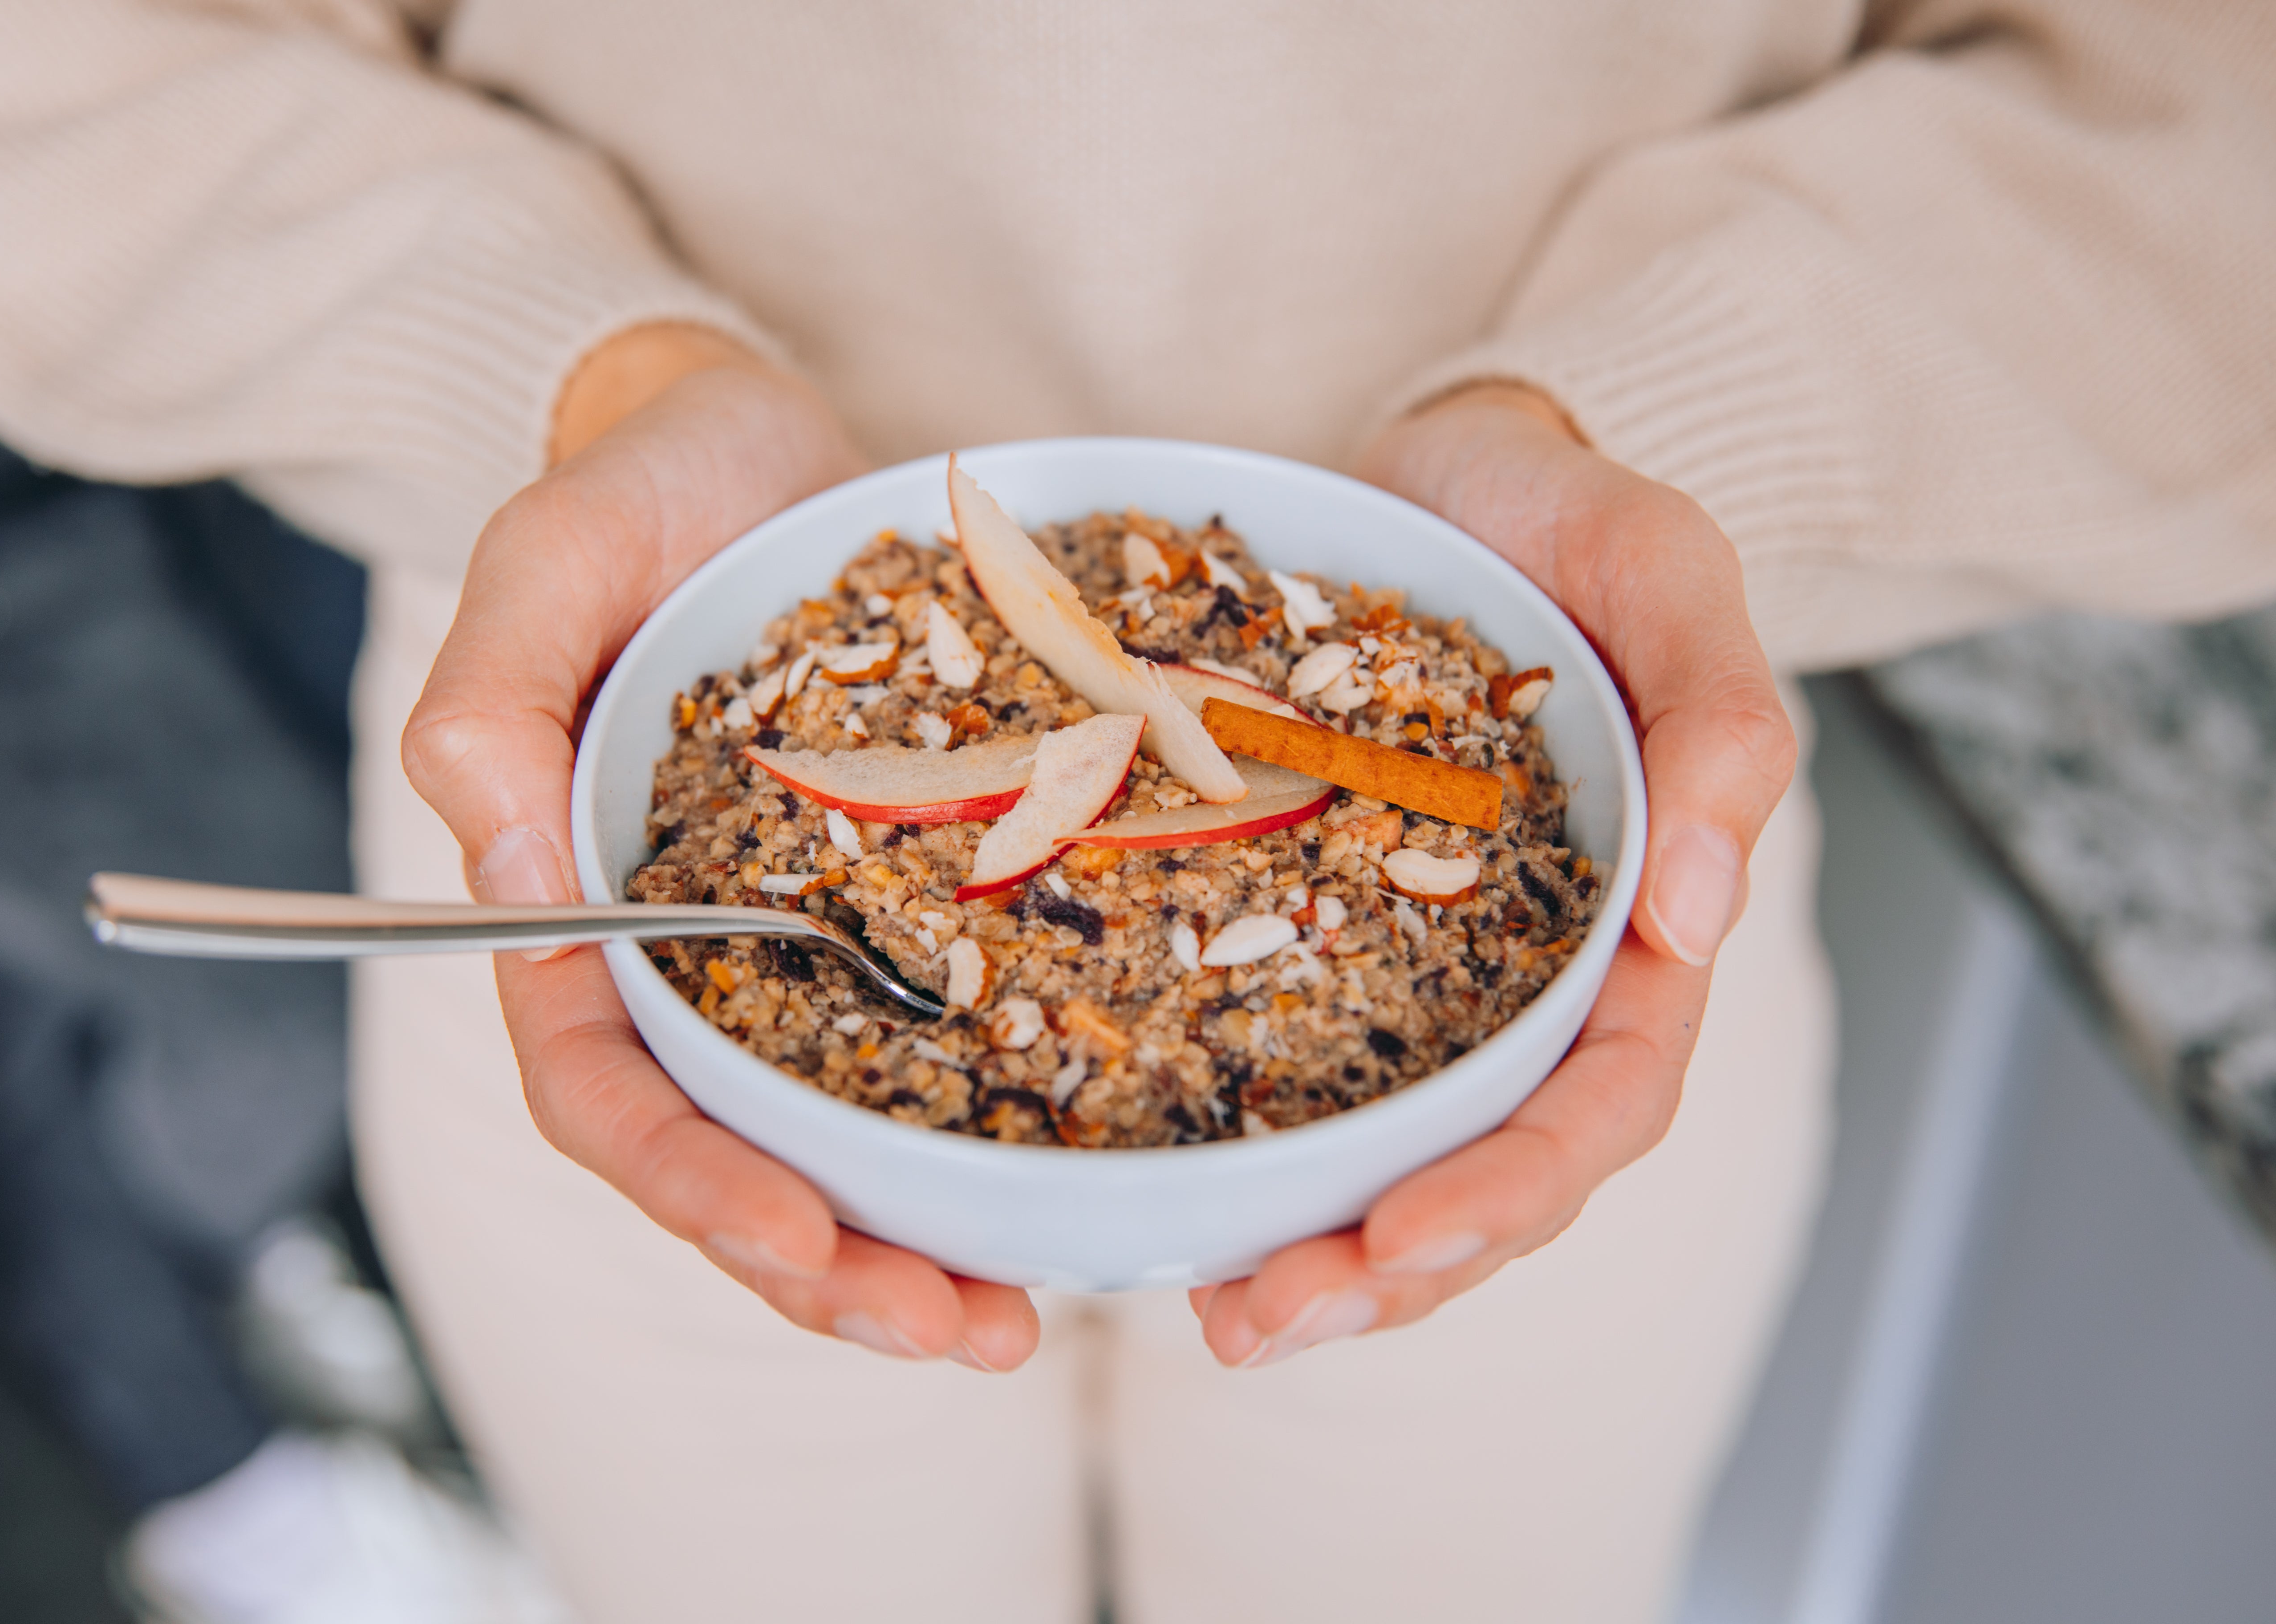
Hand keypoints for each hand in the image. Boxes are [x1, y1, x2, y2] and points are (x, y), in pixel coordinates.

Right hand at [403, 327, 1041, 1370]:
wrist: (744, 439)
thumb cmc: (632, 485)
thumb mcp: (549, 556)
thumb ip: (493, 698)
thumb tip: (503, 863)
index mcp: (576, 905)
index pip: (606, 1093)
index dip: (693, 1184)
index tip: (803, 1241)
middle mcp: (686, 953)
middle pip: (731, 1157)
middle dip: (828, 1268)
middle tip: (962, 1332)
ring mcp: (792, 939)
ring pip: (836, 1135)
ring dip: (914, 1239)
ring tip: (1023, 1315)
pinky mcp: (894, 900)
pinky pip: (934, 1040)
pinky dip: (988, 1125)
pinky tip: (1076, 1180)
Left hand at [1188, 382, 1795, 1365]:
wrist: (1449, 468)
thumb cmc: (1572, 514)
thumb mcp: (1666, 573)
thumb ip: (1720, 723)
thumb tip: (1703, 915)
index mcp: (1634, 928)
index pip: (1599, 1103)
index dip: (1511, 1191)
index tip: (1402, 1243)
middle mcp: (1528, 978)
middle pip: (1487, 1169)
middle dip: (1391, 1269)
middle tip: (1263, 1322)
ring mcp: (1421, 965)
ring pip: (1388, 1148)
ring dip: (1313, 1248)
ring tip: (1214, 1310)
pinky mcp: (1319, 925)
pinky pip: (1289, 1056)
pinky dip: (1239, 1134)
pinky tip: (1152, 1183)